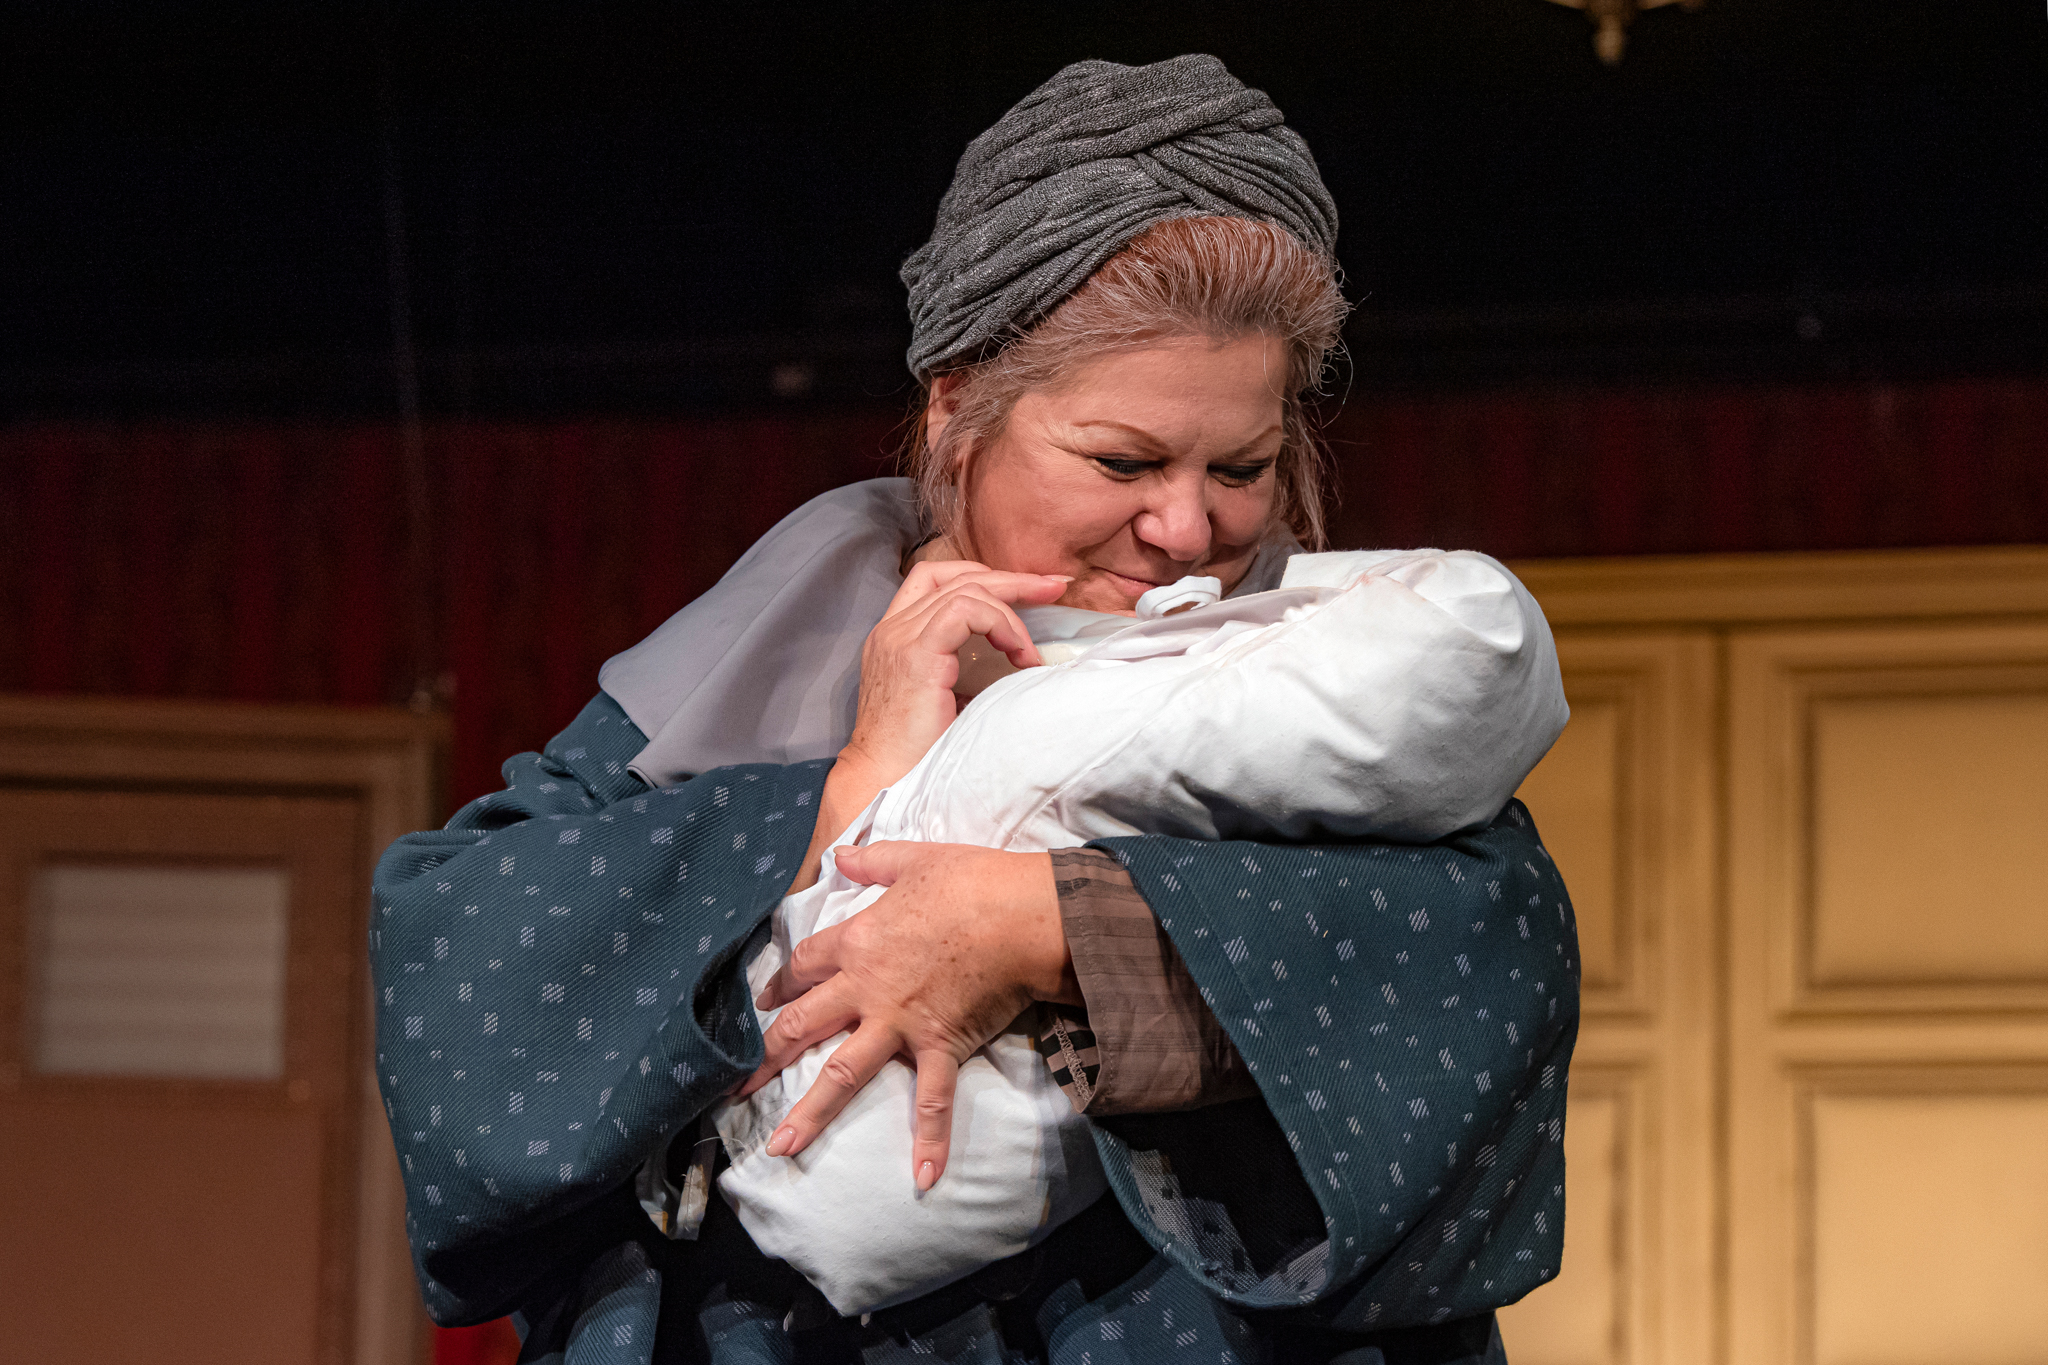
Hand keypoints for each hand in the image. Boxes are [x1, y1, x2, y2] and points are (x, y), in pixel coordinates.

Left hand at [738, 841, 1081, 1189]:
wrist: (1022, 915)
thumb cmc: (971, 881)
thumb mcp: (914, 858)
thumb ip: (872, 862)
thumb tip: (841, 857)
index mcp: (857, 941)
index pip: (804, 966)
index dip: (779, 985)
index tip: (761, 1004)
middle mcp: (866, 988)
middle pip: (802, 1025)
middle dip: (764, 1057)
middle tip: (732, 1088)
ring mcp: (900, 1023)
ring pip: (843, 1072)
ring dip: (810, 1112)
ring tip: (780, 1147)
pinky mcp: (940, 1045)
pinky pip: (931, 1101)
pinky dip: (930, 1140)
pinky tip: (923, 1179)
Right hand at [788, 561, 1067, 892]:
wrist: (883, 784)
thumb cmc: (916, 755)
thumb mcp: (944, 700)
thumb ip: (965, 669)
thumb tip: (1016, 660)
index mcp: (895, 636)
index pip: (935, 579)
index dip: (984, 577)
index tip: (1028, 591)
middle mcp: (892, 629)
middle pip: (954, 575)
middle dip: (1010, 579)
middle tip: (1055, 585)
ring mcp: (900, 637)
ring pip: (965, 590)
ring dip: (1011, 610)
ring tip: (1033, 648)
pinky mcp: (916, 653)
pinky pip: (966, 611)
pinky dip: (1002, 626)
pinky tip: (1020, 656)